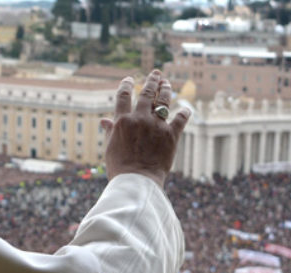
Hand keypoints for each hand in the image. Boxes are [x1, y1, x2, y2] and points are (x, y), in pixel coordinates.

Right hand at [101, 70, 190, 186]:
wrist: (137, 181)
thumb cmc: (120, 167)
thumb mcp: (110, 148)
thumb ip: (110, 131)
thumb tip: (104, 121)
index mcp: (122, 120)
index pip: (124, 96)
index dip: (126, 84)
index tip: (129, 79)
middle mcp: (140, 118)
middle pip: (147, 93)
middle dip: (152, 81)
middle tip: (156, 73)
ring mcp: (157, 125)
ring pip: (163, 101)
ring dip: (166, 90)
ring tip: (167, 84)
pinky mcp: (172, 135)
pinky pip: (181, 119)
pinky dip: (185, 112)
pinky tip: (186, 108)